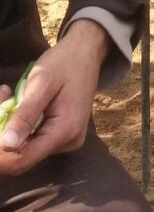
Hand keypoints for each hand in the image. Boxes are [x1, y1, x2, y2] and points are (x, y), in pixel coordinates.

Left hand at [0, 19, 108, 175]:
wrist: (86, 51)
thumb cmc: (64, 63)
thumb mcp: (41, 83)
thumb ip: (25, 115)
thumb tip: (6, 145)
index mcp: (65, 131)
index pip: (22, 160)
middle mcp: (68, 142)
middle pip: (22, 155)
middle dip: (2, 136)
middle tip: (1, 99)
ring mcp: (67, 140)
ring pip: (26, 148)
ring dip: (9, 128)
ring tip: (8, 96)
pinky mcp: (63, 135)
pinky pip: (34, 140)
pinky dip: (20, 125)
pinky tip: (19, 104)